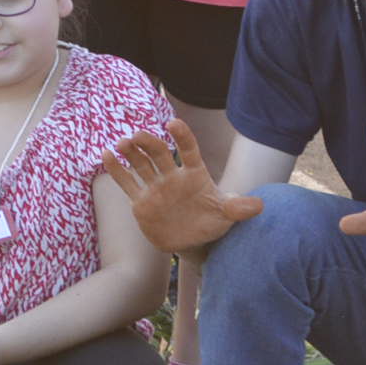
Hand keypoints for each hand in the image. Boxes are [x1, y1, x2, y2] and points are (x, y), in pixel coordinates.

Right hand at [99, 120, 261, 252]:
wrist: (193, 241)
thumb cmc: (211, 222)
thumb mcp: (227, 215)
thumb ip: (239, 208)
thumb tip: (260, 205)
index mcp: (194, 174)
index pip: (188, 150)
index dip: (182, 137)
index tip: (173, 123)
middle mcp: (172, 176)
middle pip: (159, 154)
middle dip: (148, 144)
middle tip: (137, 136)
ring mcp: (155, 187)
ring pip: (141, 165)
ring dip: (131, 153)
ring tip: (121, 144)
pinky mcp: (141, 201)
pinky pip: (127, 183)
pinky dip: (116, 170)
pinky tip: (106, 156)